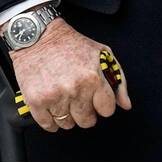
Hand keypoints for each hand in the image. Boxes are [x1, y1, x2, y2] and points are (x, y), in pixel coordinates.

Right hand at [8, 18, 130, 131]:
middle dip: (85, 112)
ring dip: (66, 115)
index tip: (95, 99)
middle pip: (87, 121)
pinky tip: (51, 106)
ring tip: (62, 98)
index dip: (101, 104)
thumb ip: (118, 80)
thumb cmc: (68, 43)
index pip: (106, 110)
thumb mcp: (101, 54)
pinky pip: (48, 125)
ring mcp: (55, 96)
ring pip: (67, 124)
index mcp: (93, 78)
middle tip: (78, 99)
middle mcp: (75, 88)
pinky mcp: (36, 101)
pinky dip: (50, 120)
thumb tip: (125, 104)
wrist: (36, 36)